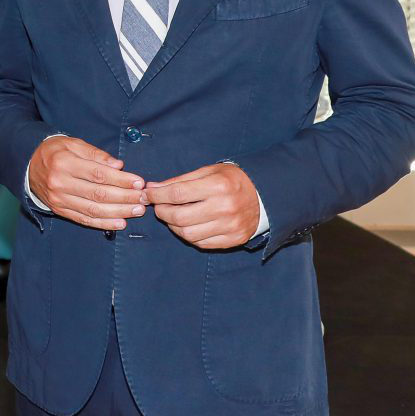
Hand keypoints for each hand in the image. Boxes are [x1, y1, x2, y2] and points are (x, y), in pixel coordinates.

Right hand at [27, 135, 147, 231]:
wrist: (27, 165)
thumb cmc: (54, 151)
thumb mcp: (73, 144)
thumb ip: (96, 154)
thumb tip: (118, 165)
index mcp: (65, 163)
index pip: (98, 174)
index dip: (121, 180)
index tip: (139, 182)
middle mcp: (60, 183)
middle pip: (98, 193)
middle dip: (125, 197)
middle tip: (144, 198)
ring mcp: (59, 199)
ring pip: (93, 209)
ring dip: (119, 212)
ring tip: (137, 210)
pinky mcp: (59, 210)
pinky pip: (84, 219)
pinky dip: (103, 224)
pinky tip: (120, 223)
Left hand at [147, 163, 261, 248]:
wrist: (266, 195)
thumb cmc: (233, 180)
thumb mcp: (209, 171)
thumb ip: (180, 180)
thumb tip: (152, 188)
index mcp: (218, 186)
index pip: (177, 194)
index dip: (157, 195)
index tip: (148, 194)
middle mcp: (224, 208)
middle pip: (179, 216)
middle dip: (162, 212)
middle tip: (159, 207)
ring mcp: (230, 226)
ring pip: (188, 234)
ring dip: (173, 226)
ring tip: (173, 216)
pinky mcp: (234, 239)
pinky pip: (201, 243)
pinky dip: (189, 236)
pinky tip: (188, 226)